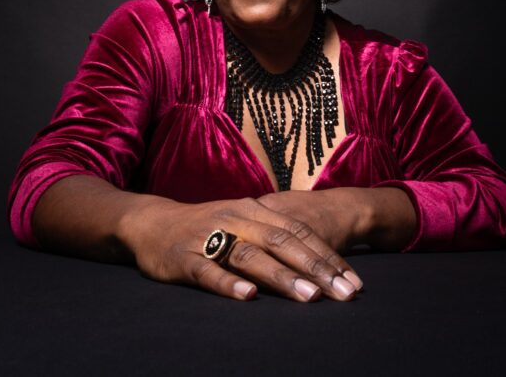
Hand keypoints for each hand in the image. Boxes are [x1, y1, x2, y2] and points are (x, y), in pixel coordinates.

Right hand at [123, 197, 363, 302]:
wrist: (152, 222)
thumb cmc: (208, 226)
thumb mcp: (244, 221)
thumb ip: (277, 235)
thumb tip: (322, 262)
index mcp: (255, 209)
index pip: (300, 232)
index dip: (329, 256)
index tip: (354, 282)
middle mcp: (236, 218)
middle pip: (283, 242)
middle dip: (317, 269)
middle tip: (344, 294)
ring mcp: (210, 237)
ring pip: (251, 256)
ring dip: (282, 277)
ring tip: (309, 297)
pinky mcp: (184, 257)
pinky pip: (209, 271)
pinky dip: (229, 284)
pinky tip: (248, 297)